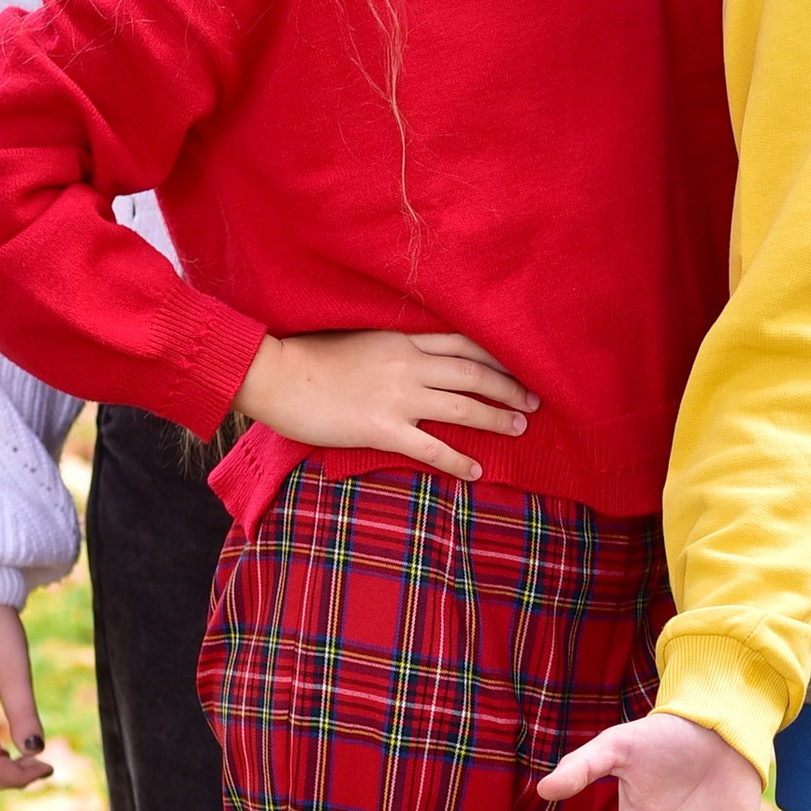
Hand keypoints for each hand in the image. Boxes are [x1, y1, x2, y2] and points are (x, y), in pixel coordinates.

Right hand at [231, 331, 536, 483]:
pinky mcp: (382, 428)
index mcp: (403, 339)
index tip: (523, 365)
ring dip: (496, 418)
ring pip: (462, 407)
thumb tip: (424, 358)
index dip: (499, 356)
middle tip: (535, 400)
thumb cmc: (311, 357)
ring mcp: (397, 397)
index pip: (465, 343)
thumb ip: (396, 347)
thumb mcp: (362, 338)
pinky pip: (430, 447)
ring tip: (520, 428)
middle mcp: (409, 364)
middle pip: (474, 374)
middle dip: (509, 388)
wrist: (275, 375)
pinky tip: (477, 471)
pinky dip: (458, 461)